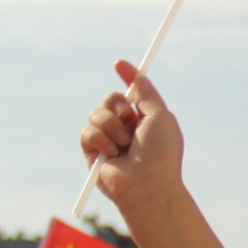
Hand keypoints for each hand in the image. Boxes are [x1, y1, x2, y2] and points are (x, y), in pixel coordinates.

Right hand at [81, 62, 184, 210]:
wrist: (146, 183)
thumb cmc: (159, 152)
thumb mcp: (160, 116)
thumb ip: (146, 95)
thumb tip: (139, 76)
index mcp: (146, 119)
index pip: (133, 93)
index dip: (127, 77)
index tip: (119, 64)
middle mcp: (127, 128)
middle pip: (110, 99)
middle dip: (116, 104)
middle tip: (128, 117)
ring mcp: (109, 139)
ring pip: (96, 114)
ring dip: (112, 126)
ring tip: (124, 144)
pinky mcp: (93, 151)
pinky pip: (87, 132)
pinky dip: (101, 140)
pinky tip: (112, 154)